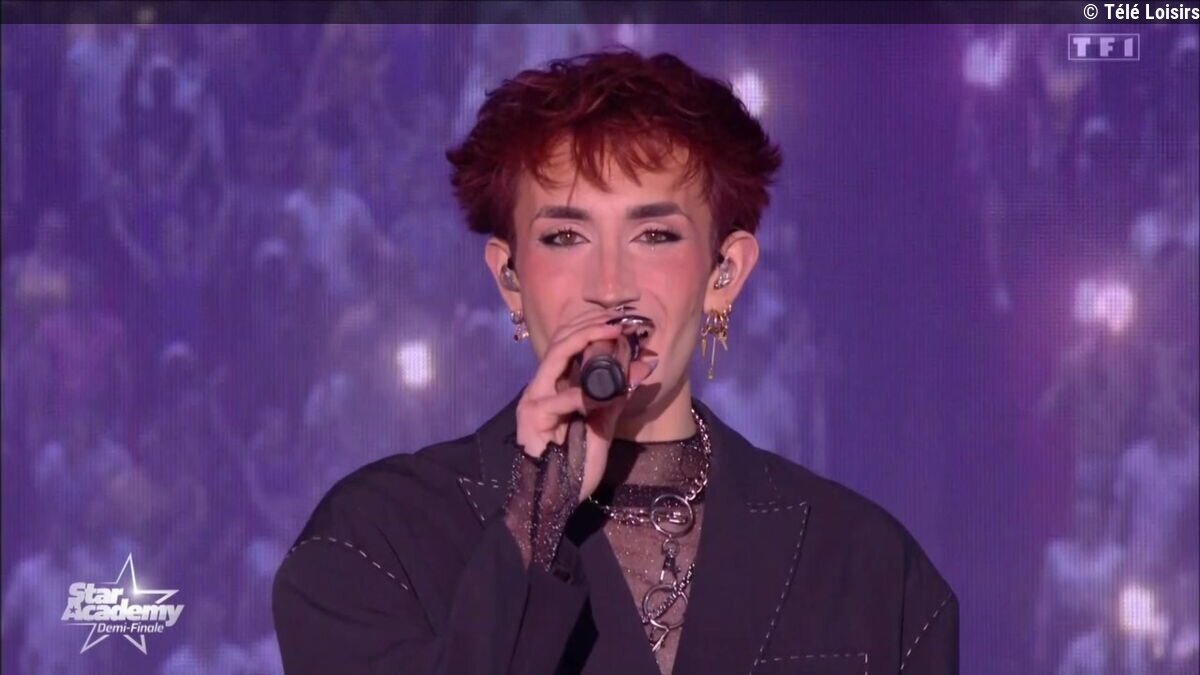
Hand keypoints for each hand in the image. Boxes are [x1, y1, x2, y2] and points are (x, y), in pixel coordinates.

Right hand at [514, 308, 658, 503]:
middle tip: (621, 320)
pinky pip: (565, 398)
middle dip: (592, 325)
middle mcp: (539, 386)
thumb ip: (615, 397)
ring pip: (558, 355)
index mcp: (553, 385)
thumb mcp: (602, 424)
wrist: (556, 499)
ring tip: (615, 334)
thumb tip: (642, 367)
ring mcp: (533, 400)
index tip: (623, 320)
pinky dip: (590, 392)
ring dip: (588, 340)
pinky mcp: (533, 418)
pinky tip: (610, 390)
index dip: (593, 326)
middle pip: (561, 340)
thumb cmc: (575, 465)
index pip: (568, 342)